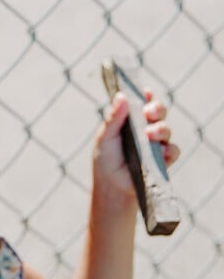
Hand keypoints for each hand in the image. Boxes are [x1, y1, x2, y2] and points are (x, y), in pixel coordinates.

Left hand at [93, 90, 180, 205]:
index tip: (145, 92)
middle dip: (156, 108)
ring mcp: (156, 143)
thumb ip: (114, 119)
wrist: (112, 186)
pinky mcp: (164, 159)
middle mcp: (146, 127)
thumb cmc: (106, 160)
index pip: (142, 102)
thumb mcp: (105, 138)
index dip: (145, 95)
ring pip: (166, 128)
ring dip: (161, 129)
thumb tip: (121, 96)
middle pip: (158, 111)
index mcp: (131, 119)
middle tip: (148, 113)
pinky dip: (169, 150)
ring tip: (150, 135)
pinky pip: (173, 150)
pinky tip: (162, 152)